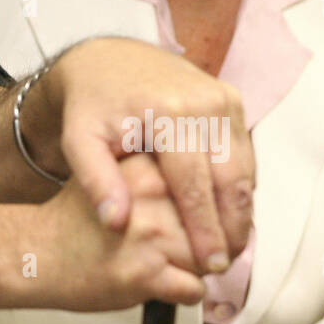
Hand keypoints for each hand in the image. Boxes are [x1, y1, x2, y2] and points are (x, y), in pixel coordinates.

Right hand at [33, 153, 205, 310]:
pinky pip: (195, 290)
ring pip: (208, 258)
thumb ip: (161, 178)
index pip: (205, 185)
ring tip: (159, 261)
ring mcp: (150, 234)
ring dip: (193, 267)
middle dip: (202, 240)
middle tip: (172, 244)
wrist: (39, 253)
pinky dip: (184, 293)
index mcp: (145, 166)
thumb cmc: (75, 221)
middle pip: (212, 222)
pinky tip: (158, 281)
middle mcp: (150, 195)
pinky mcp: (146, 274)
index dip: (205, 206)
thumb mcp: (115, 176)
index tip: (196, 217)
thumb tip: (212, 194)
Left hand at [36, 37, 253, 271]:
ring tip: (227, 247)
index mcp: (168, 113)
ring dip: (241, 210)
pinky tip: (225, 213)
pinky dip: (239, 186)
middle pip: (232, 180)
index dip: (205, 229)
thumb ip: (96, 182)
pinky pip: (244, 153)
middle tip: (224, 265)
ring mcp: (222, 97)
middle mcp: (204, 102)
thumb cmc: (91, 104)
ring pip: (245, 169)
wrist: (106, 58)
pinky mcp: (231, 99)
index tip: (209, 264)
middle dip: (232, 227)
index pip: (195, 185)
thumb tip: (117, 223)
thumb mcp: (78, 141)